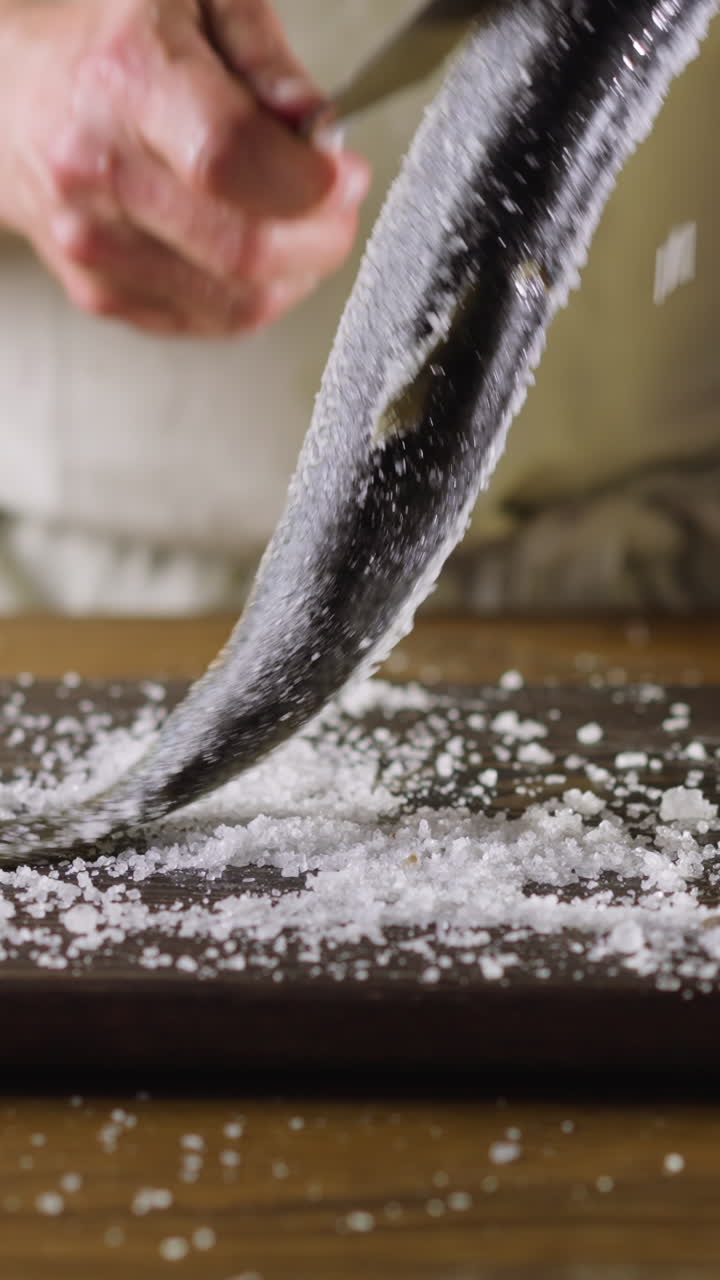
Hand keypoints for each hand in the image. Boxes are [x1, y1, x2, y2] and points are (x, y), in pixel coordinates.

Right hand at [0, 0, 369, 335]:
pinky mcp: (102, 295)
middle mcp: (100, 173)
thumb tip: (319, 129)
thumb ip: (266, 57)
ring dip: (297, 272)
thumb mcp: (193, 1)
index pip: (230, 159)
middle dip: (321, 237)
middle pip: (244, 249)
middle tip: (338, 207)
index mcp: (126, 83)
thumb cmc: (111, 46)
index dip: (309, 182)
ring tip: (300, 226)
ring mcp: (96, 247)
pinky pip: (214, 321)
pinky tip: (257, 251)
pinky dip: (256, 294)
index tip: (345, 173)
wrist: (10, 102)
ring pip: (239, 302)